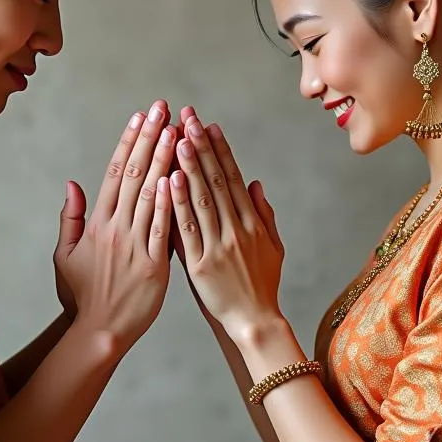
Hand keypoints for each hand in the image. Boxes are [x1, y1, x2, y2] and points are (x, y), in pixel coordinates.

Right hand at [57, 101, 175, 351]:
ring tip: (175, 129)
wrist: (100, 332)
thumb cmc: (83, 295)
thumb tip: (72, 183)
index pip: (115, 173)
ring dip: (163, 159)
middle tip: (161, 108)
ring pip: (150, 195)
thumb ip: (71, 218)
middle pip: (134, 175)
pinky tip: (178, 176)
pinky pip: (162, 228)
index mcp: (97, 224)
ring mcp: (135, 246)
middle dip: (149, 138)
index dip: (128, 141)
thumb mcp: (66, 255)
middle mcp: (116, 229)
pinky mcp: (153, 264)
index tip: (139, 116)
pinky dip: (169, 202)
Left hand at [170, 112, 284, 337]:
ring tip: (178, 138)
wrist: (255, 323)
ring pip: (201, 200)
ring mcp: (218, 246)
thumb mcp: (272, 248)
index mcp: (251, 223)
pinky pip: (186, 230)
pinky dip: (177, 204)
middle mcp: (236, 229)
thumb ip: (264, 215)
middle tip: (189, 118)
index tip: (209, 125)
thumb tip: (255, 183)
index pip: (232, 179)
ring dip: (189, 167)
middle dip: (201, 147)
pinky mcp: (201, 264)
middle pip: (216, 181)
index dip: (220, 150)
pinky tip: (168, 181)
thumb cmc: (261, 286)